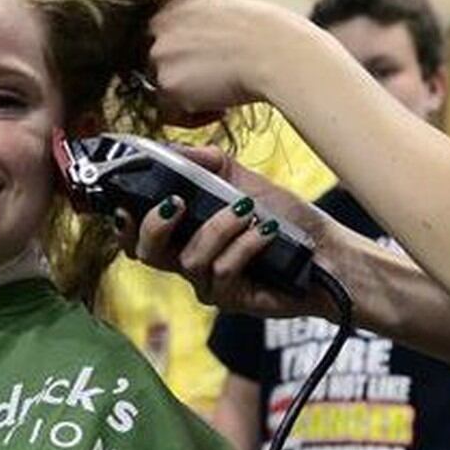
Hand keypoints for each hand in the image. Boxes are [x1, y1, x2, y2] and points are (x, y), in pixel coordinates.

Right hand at [116, 145, 340, 320]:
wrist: (327, 251)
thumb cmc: (285, 218)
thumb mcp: (243, 181)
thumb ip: (206, 164)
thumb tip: (171, 149)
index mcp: (184, 231)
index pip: (137, 230)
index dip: (122, 218)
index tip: (126, 197)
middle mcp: (189, 259)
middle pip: (144, 253)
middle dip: (154, 226)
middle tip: (177, 202)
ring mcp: (208, 283)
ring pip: (189, 259)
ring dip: (219, 228)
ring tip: (249, 211)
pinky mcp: (231, 300)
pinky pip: (222, 271)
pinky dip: (244, 245)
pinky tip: (265, 233)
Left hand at [147, 0, 309, 121]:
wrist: (275, 53)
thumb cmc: (265, 34)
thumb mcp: (223, 10)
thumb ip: (198, 24)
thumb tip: (196, 45)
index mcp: (173, 3)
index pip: (155, 35)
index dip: (177, 55)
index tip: (196, 65)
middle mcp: (158, 25)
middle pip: (155, 62)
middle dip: (180, 76)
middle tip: (211, 84)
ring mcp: (159, 54)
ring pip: (161, 87)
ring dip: (187, 97)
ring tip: (220, 97)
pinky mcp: (167, 84)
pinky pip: (171, 111)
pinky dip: (193, 117)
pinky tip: (220, 108)